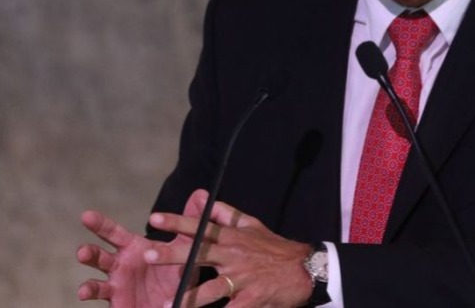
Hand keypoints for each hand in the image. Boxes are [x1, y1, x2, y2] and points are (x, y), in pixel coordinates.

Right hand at [76, 200, 196, 306]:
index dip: (100, 224)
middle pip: (98, 258)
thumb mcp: (186, 245)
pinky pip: (107, 307)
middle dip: (89, 254)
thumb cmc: (177, 271)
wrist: (181, 302)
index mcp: (132, 248)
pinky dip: (101, 304)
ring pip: (97, 286)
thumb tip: (202, 193)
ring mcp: (117, 288)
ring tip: (85, 291)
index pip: (113, 233)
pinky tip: (95, 306)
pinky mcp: (120, 305)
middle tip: (81, 252)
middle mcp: (120, 267)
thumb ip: (189, 221)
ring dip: (89, 288)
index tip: (86, 215)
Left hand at [146, 189, 313, 307]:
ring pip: (210, 289)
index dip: (178, 222)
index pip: (201, 227)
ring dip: (187, 298)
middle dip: (171, 255)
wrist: (306, 268)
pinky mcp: (251, 299)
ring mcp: (242, 279)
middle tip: (146, 254)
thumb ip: (227, 214)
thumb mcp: (252, 225)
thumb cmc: (274, 247)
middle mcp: (234, 256)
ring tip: (166, 304)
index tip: (154, 218)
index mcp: (232, 238)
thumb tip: (205, 198)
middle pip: (198, 254)